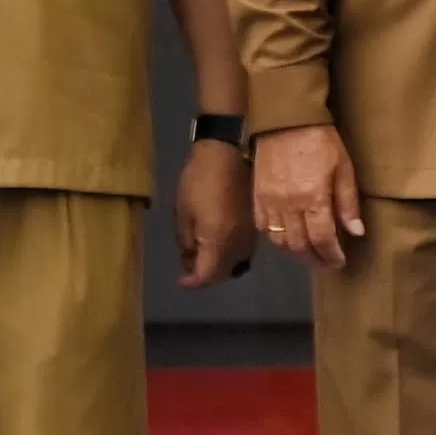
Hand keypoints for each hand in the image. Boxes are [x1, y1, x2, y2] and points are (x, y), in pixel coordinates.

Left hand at [173, 136, 256, 287]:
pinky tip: (216, 240)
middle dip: (205, 275)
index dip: (192, 282)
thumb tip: (190, 257)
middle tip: (187, 264)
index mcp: (219, 242)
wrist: (230, 152)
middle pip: (223, 273)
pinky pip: (242, 249)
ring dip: (218, 264)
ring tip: (200, 251)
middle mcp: (239, 245)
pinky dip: (228, 253)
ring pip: (235, 263)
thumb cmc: (200, 180)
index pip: (207, 276)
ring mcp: (251, 235)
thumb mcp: (183, 212)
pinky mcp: (255, 224)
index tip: (180, 280)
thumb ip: (186, 241)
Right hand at [251, 123, 363, 270]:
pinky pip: (263, 228)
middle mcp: (288, 205)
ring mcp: (269, 202)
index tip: (339, 261)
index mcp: (313, 198)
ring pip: (280, 241)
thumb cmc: (321, 141)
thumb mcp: (343, 168)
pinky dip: (275, 239)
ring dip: (295, 252)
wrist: (285, 120)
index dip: (331, 255)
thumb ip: (348, 203)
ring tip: (309, 254)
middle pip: (300, 245)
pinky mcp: (256, 197)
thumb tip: (356, 233)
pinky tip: (287, 239)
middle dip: (314, 259)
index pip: (322, 239)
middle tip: (326, 263)